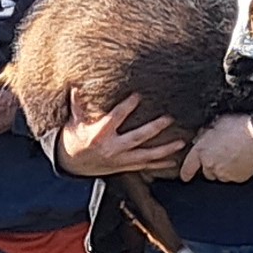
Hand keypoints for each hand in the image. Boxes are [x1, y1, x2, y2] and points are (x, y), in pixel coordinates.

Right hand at [52, 95, 190, 178]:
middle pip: (137, 137)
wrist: (71, 164)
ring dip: (165, 150)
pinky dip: (160, 165)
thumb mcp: (74, 120)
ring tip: (182, 142)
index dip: (127, 106)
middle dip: (154, 129)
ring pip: (146, 155)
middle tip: (169, 119)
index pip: (116, 117)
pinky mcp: (124, 167)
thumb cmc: (73, 138)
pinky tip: (174, 161)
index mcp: (100, 134)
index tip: (138, 96)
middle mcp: (112, 148)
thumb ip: (78, 104)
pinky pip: (145, 166)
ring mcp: (120, 159)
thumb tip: (78, 86)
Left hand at [177, 111, 252, 185]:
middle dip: (211, 166)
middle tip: (222, 154)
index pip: (188, 168)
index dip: (186, 173)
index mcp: (202, 151)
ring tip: (233, 157)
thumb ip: (206, 134)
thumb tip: (202, 137)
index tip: (186, 176)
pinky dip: (234, 172)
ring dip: (223, 170)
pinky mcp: (236, 179)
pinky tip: (241, 161)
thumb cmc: (239, 127)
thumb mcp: (218, 124)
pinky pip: (232, 178)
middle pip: (206, 172)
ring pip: (219, 176)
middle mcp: (210, 165)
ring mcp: (223, 174)